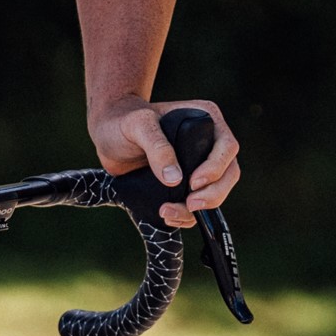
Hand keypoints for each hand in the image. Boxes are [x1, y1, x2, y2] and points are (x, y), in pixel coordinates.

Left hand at [88, 97, 241, 228]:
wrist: (107, 134)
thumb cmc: (123, 120)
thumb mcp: (137, 125)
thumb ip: (156, 146)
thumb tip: (175, 179)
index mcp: (207, 120)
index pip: (226, 147)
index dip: (216, 168)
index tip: (193, 183)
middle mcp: (209, 143)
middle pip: (229, 173)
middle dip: (213, 194)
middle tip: (191, 205)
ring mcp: (199, 164)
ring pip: (216, 192)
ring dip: (200, 209)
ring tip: (169, 212)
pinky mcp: (186, 183)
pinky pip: (198, 204)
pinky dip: (187, 216)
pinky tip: (169, 215)